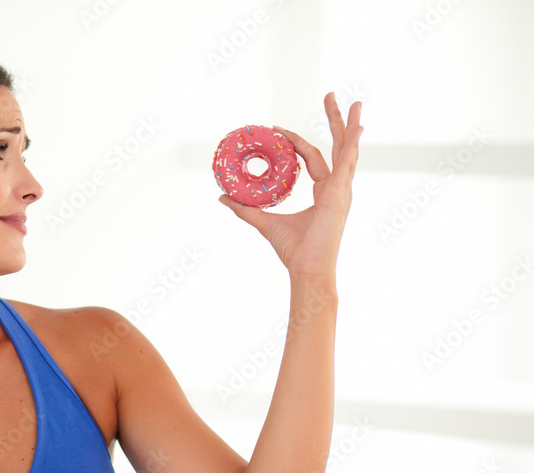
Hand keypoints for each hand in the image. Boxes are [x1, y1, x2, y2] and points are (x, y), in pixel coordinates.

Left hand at [218, 92, 363, 282]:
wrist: (306, 268)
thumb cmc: (293, 251)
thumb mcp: (264, 222)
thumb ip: (245, 208)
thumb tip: (222, 196)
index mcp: (324, 192)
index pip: (311, 157)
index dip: (296, 141)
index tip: (278, 129)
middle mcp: (336, 188)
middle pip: (337, 146)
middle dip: (335, 121)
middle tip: (331, 96)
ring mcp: (342, 191)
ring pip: (346, 150)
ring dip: (349, 124)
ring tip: (354, 101)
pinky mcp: (340, 195)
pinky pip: (346, 164)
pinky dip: (352, 145)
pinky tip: (358, 126)